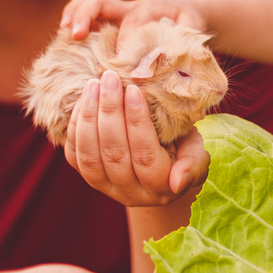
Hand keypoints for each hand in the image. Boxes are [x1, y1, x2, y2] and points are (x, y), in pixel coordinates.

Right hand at [61, 0, 207, 50]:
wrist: (185, 13)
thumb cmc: (188, 25)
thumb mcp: (193, 32)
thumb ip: (185, 43)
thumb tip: (174, 60)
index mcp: (151, 10)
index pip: (134, 18)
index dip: (126, 38)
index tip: (122, 61)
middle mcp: (129, 8)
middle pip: (102, 0)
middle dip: (86, 15)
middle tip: (75, 36)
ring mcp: (115, 13)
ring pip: (89, 2)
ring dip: (73, 15)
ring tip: (64, 36)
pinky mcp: (107, 21)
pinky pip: (84, 14)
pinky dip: (72, 23)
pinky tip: (65, 45)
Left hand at [64, 69, 208, 202]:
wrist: (160, 163)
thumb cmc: (183, 149)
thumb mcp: (198, 154)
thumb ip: (193, 165)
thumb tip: (177, 181)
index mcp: (160, 187)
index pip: (145, 155)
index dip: (137, 122)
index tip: (133, 89)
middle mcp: (131, 193)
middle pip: (114, 154)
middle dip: (109, 112)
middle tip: (109, 78)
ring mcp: (105, 187)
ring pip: (89, 156)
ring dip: (89, 117)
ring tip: (93, 85)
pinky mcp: (87, 177)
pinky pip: (74, 154)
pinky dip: (76, 126)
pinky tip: (84, 100)